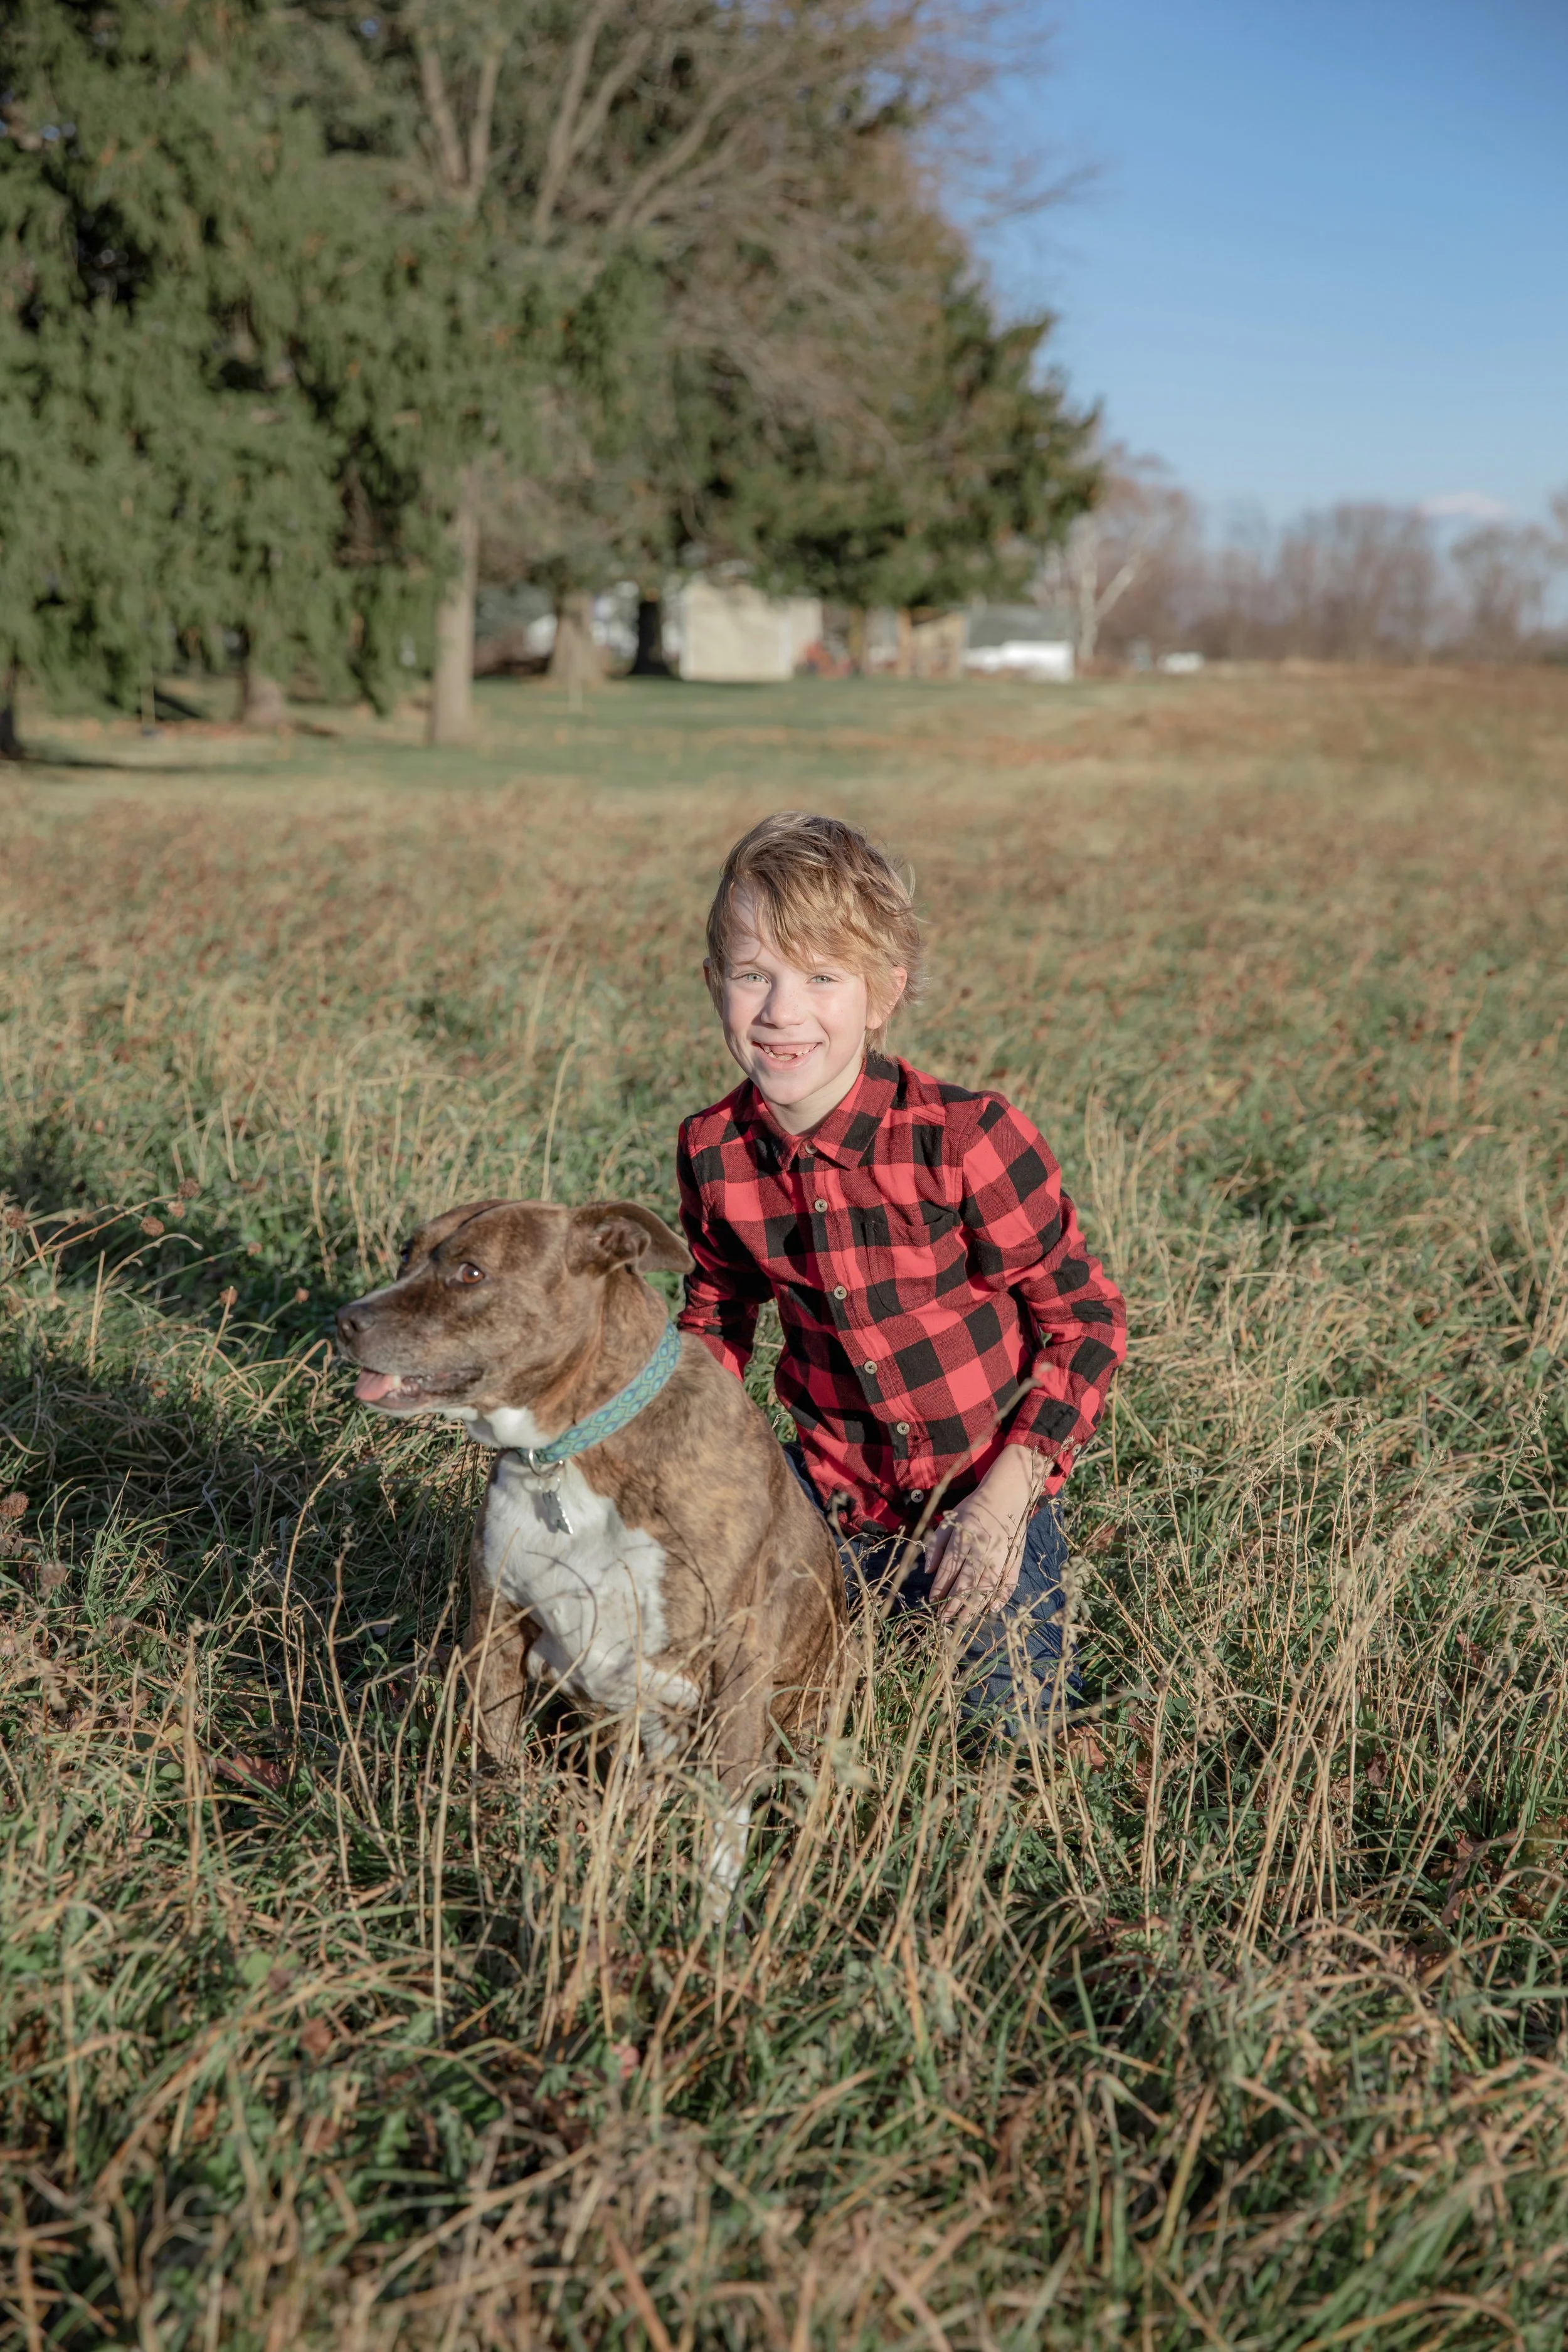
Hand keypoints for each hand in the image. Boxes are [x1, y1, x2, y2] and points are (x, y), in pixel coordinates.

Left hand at [925, 1448, 1043, 1626]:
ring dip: (974, 1605)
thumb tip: (928, 1570)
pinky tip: (993, 1608)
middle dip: (954, 1604)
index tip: (933, 1602)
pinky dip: (1002, 1596)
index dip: (940, 1587)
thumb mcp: (949, 1521)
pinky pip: (1009, 1581)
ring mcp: (1000, 1556)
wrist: (1006, 1494)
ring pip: (986, 1586)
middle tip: (944, 1621)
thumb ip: (936, 1544)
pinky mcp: (1014, 1558)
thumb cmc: (973, 1509)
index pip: (949, 1569)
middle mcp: (981, 1550)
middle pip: (966, 1583)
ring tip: (964, 1621)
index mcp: (963, 1540)